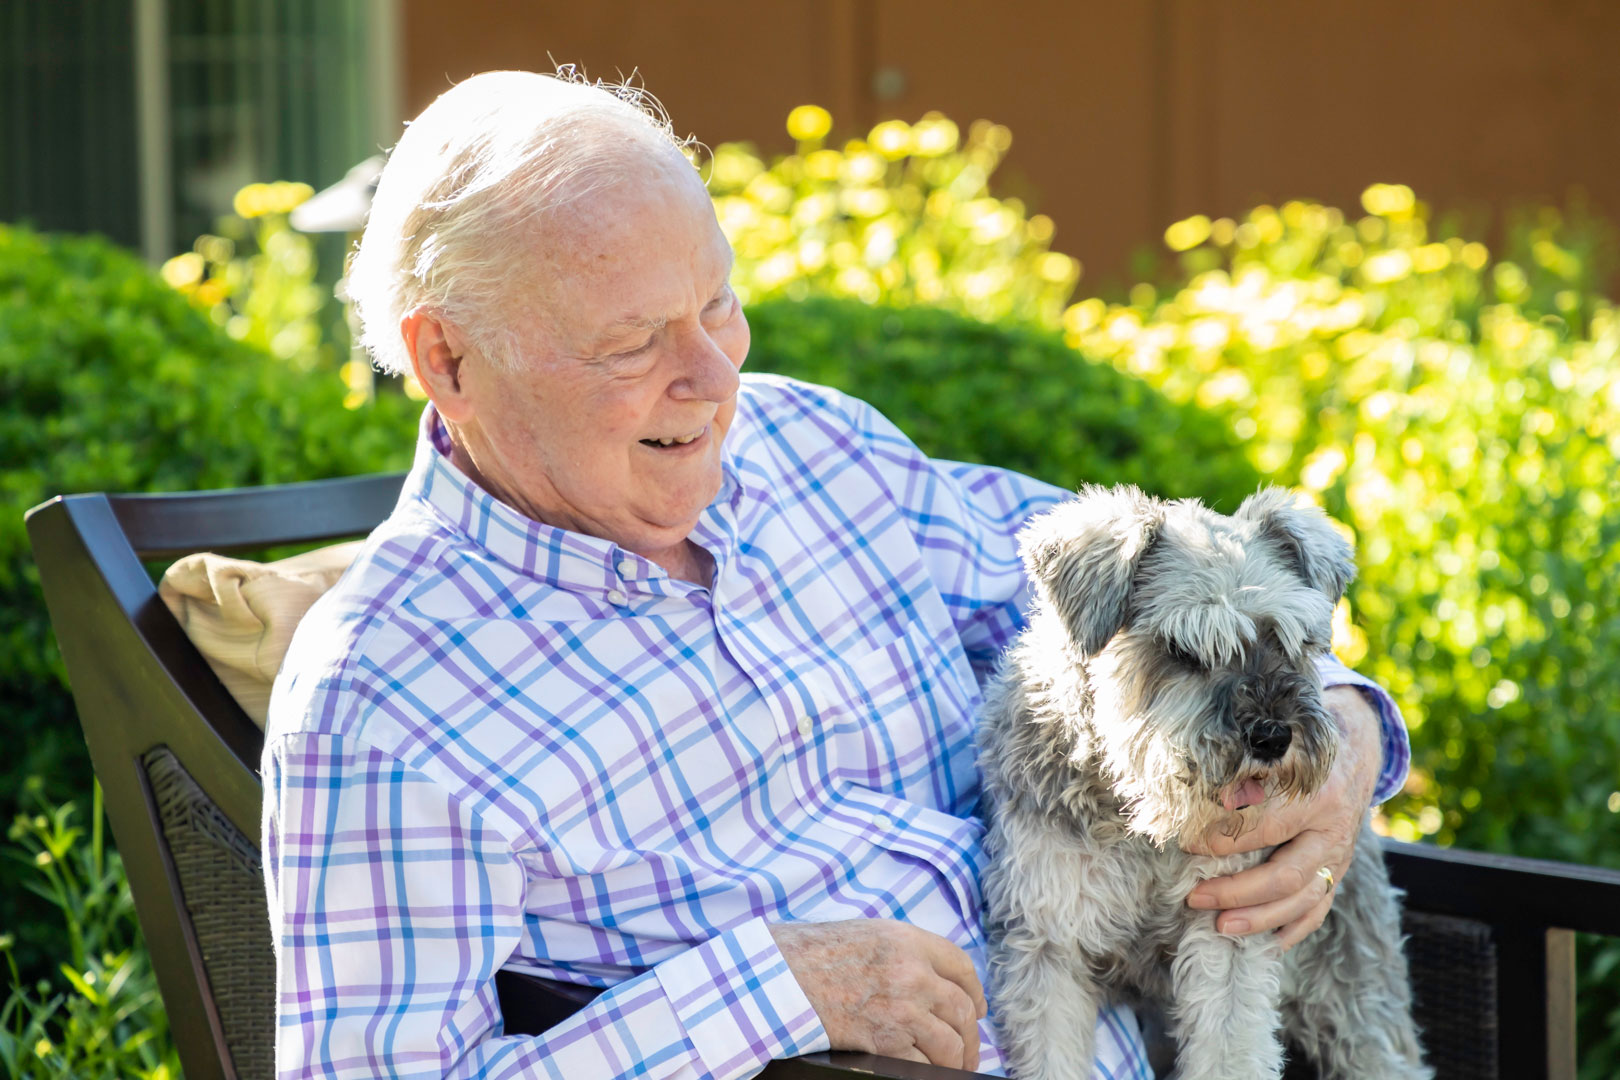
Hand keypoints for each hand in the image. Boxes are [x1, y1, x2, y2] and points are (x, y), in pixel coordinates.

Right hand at [767, 918, 985, 1069]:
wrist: (777, 977)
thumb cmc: (811, 955)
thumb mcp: (865, 935)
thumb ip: (901, 952)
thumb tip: (930, 978)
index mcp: (908, 940)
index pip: (961, 966)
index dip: (974, 991)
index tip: (976, 1008)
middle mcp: (912, 972)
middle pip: (962, 1008)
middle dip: (971, 1035)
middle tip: (969, 1050)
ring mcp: (902, 1008)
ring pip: (950, 1042)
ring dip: (957, 1060)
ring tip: (954, 1068)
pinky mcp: (885, 1040)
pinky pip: (922, 1063)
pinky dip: (928, 1072)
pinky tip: (926, 1074)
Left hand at [1183, 686, 1381, 949]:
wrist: (1358, 747)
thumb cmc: (1304, 745)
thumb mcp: (1279, 746)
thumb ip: (1247, 771)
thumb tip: (1197, 794)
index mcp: (1316, 794)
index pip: (1266, 826)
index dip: (1224, 839)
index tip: (1186, 842)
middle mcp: (1332, 829)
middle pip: (1286, 875)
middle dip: (1237, 892)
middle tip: (1195, 897)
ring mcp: (1340, 855)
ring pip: (1303, 899)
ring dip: (1260, 918)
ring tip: (1221, 927)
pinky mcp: (1341, 869)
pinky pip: (1320, 908)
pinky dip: (1294, 928)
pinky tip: (1267, 944)